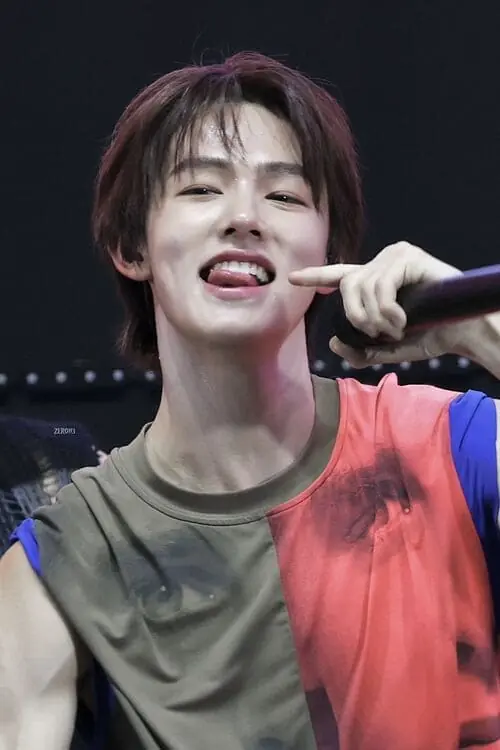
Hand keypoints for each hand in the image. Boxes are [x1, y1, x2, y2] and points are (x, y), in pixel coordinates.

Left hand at [289, 241, 462, 367]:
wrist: (461, 332)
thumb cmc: (429, 336)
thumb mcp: (386, 350)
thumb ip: (359, 350)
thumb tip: (334, 342)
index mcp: (374, 281)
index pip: (338, 275)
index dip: (315, 276)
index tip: (292, 278)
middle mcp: (381, 263)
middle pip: (346, 286)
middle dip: (356, 316)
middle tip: (380, 333)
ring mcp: (395, 256)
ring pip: (362, 288)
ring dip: (376, 318)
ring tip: (398, 327)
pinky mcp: (408, 256)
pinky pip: (380, 286)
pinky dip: (388, 310)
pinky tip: (403, 319)